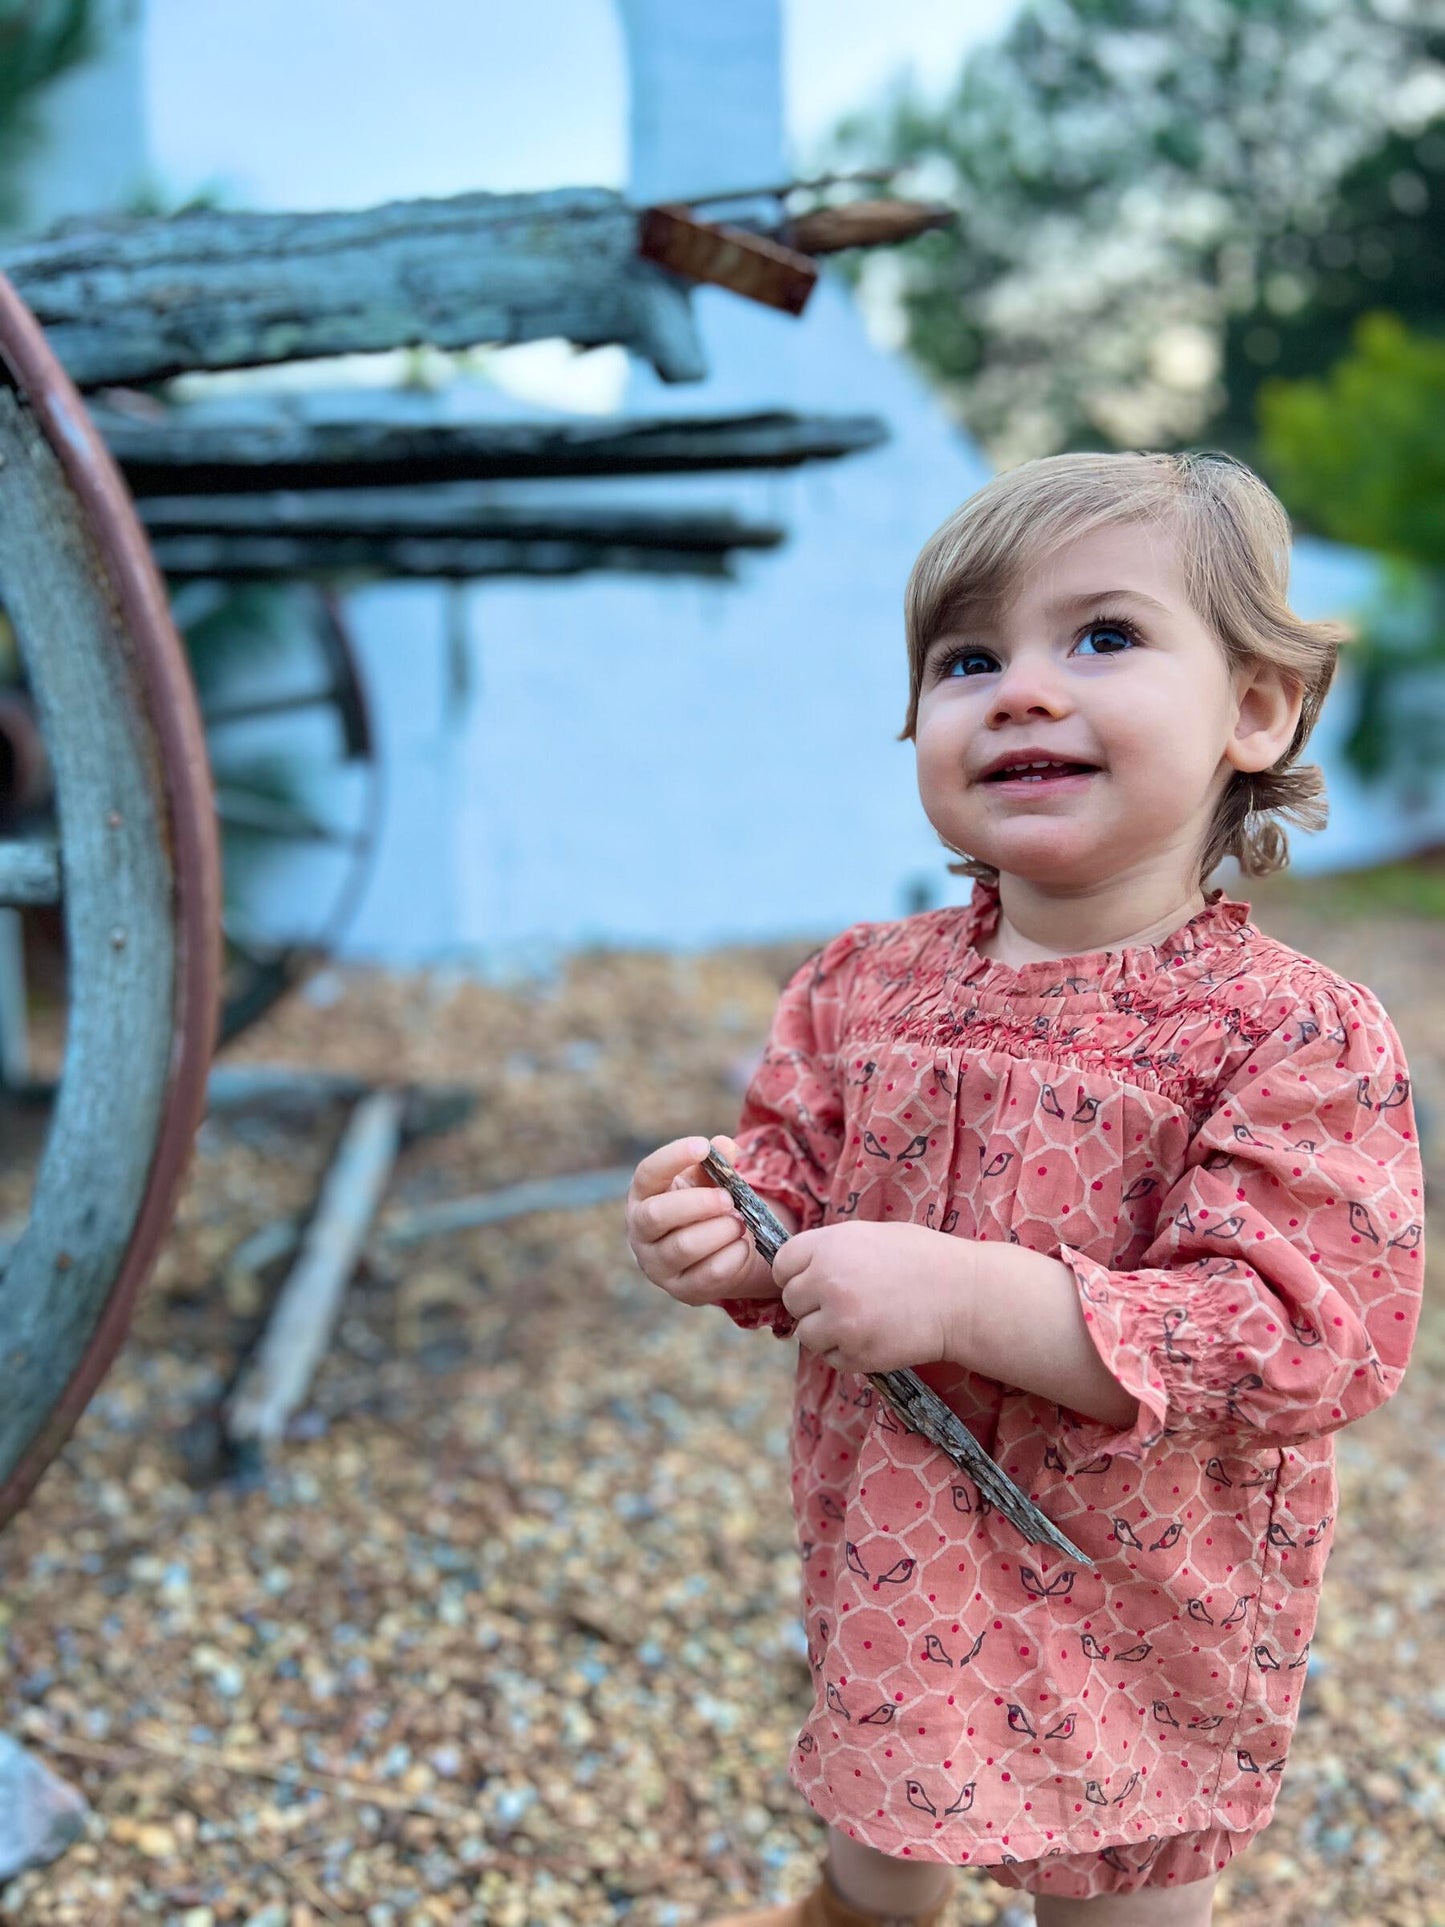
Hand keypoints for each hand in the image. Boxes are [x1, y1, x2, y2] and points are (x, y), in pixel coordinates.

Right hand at [626, 1134, 779, 1306]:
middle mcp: (641, 1233)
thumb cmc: (704, 1208)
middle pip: (657, 1215)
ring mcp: (658, 1265)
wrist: (714, 1254)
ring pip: (684, 1247)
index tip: (702, 1146)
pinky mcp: (682, 1291)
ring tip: (740, 1222)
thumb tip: (726, 1146)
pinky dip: (732, 1256)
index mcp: (643, 1197)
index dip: (672, 1157)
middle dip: (697, 1203)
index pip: (647, 1173)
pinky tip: (743, 1245)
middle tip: (728, 1198)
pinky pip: (708, 1275)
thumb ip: (715, 1163)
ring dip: (719, 1230)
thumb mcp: (708, 1182)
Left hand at [773, 1221, 974, 1374]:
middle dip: (812, 1304)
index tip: (814, 1279)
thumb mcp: (869, 1235)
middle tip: (846, 1301)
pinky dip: (846, 1353)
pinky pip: (830, 1358)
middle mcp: (828, 1281)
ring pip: (806, 1334)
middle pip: (791, 1301)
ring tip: (860, 1320)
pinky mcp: (856, 1353)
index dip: (796, 1274)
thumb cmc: (920, 1259)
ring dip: (826, 1332)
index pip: (782, 1265)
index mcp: (829, 1245)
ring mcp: (841, 1320)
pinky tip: (873, 1336)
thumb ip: (829, 1251)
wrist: (963, 1296)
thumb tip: (796, 1271)